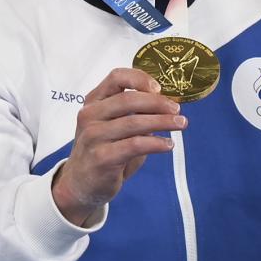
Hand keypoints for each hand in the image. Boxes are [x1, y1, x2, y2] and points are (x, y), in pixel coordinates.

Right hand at [50, 67, 183, 225]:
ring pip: (134, 122)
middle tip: (177, 109)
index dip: (140, 79)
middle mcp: (90, 115)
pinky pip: (135, 145)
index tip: (160, 88)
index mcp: (94, 102)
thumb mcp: (113, 126)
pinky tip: (168, 145)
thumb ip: (134, 114)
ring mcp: (93, 136)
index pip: (116, 77)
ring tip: (180, 124)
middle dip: (158, 102)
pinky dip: (156, 143)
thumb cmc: (102, 151)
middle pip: (129, 99)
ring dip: (163, 121)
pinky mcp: (102, 158)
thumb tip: (167, 105)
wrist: (80, 184)